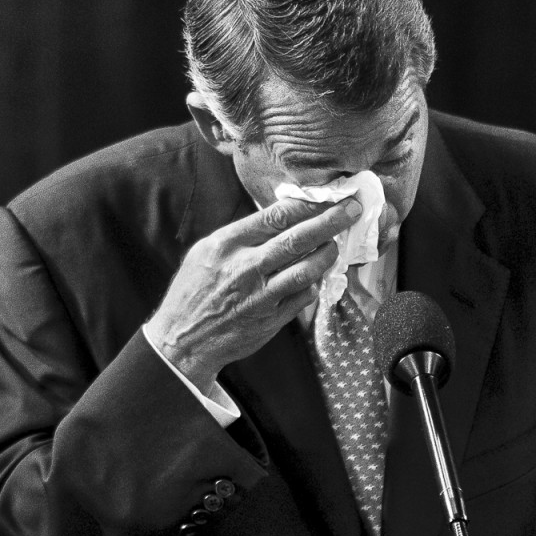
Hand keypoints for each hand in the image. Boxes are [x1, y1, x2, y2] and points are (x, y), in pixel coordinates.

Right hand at [144, 196, 361, 389]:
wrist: (183, 340)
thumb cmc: (194, 292)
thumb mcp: (205, 253)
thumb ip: (241, 235)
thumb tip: (280, 217)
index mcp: (226, 245)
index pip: (276, 217)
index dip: (307, 204)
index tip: (328, 196)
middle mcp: (244, 268)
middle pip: (298, 238)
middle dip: (331, 221)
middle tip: (353, 210)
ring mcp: (260, 296)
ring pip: (307, 269)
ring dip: (328, 254)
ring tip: (335, 245)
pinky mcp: (270, 320)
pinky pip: (303, 296)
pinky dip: (314, 283)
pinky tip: (316, 276)